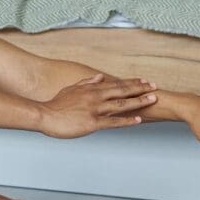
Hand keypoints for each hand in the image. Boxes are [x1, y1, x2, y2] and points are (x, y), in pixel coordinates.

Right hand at [39, 74, 158, 138]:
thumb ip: (87, 82)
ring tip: (152, 99)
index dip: (131, 83)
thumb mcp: (71, 89)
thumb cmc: (56, 104)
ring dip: (138, 101)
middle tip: (154, 87)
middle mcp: (96, 97)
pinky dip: (127, 121)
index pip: (116, 84)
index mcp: (91, 89)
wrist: (44, 115)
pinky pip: (113, 122)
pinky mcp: (92, 123)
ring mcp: (95, 110)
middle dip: (140, 89)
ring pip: (121, 105)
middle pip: (122, 91)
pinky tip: (138, 120)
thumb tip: (99, 76)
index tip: (144, 81)